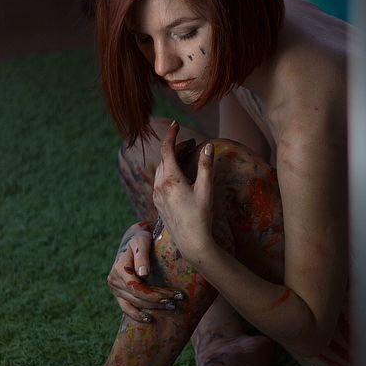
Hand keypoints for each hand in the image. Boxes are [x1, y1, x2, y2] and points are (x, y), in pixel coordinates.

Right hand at [107, 221, 183, 321]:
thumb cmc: (141, 239)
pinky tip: (150, 319)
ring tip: (170, 307)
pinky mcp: (118, 294)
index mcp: (119, 268)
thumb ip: (142, 256)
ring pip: (134, 303)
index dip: (153, 295)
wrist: (133, 241)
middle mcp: (114, 280)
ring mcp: (115, 288)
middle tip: (176, 302)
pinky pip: (126, 308)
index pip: (136, 287)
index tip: (171, 296)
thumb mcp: (142, 242)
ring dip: (152, 308)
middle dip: (157, 301)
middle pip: (137, 297)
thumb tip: (143, 274)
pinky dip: (136, 315)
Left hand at [153, 120, 215, 261]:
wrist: (190, 242)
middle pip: (165, 159)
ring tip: (186, 157)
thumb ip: (206, 166)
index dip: (171, 135)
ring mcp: (157, 195)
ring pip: (161, 169)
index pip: (167, 150)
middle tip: (192, 144)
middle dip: (176, 148)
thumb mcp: (206, 189)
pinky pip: (160, 180)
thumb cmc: (200, 216)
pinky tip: (179, 175)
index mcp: (171, 180)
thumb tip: (208, 146)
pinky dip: (168, 171)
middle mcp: (159, 186)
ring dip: (172, 160)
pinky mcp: (158, 203)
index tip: (175, 124)